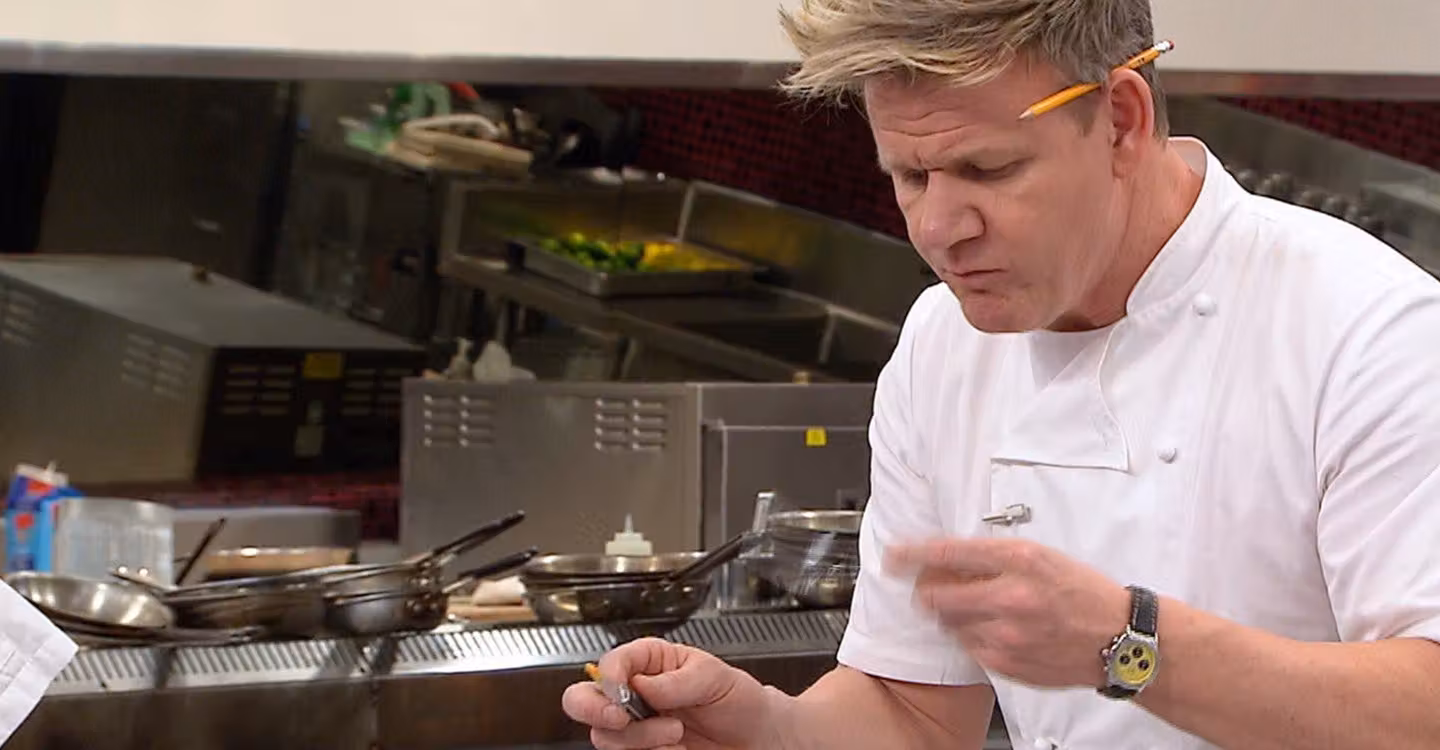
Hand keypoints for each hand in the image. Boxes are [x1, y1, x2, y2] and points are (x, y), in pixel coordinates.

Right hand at [561, 638, 781, 749]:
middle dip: (594, 709)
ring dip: (640, 738)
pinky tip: (677, 749)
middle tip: (620, 717)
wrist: (759, 739)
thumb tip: (643, 684)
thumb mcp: (715, 677)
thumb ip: (676, 679)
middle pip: (582, 700)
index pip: (611, 664)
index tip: (626, 690)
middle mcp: (633, 697)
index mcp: (648, 664)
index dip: (611, 676)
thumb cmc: (739, 700)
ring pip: (605, 737)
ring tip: (676, 732)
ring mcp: (636, 729)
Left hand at [886, 538, 1130, 688]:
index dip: (912, 554)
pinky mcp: (1006, 662)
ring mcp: (1006, 634)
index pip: (947, 552)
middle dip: (925, 589)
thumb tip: (950, 559)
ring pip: (948, 623)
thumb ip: (993, 558)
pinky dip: (970, 635)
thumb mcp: (1041, 558)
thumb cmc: (1084, 595)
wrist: (1119, 639)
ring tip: (975, 607)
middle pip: (936, 594)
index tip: (896, 556)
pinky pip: (967, 646)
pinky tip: (992, 628)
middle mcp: (1009, 596)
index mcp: (1019, 560)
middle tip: (927, 585)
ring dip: (949, 613)